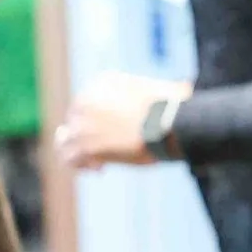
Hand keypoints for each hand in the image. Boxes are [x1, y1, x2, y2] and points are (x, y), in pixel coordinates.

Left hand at [56, 72, 191, 169]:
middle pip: (74, 120)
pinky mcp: (85, 147)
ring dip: (77, 151)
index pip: (87, 101)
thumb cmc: (173, 107)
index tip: (112, 128)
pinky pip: (71, 159)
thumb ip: (160, 89)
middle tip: (105, 148)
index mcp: (101, 83)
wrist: (168, 123)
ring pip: (66, 141)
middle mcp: (85, 100)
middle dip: (87, 135)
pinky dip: (82, 165)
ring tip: (93, 161)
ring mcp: (82, 125)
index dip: (97, 117)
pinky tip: (100, 168)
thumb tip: (185, 88)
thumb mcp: (162, 88)